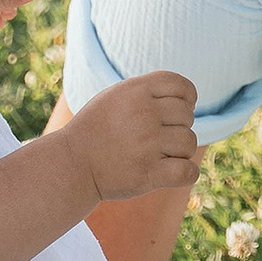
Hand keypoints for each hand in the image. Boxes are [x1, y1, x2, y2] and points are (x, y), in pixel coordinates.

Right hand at [66, 71, 200, 205]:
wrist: (72, 164)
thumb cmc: (97, 129)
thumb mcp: (115, 97)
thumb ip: (148, 92)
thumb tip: (189, 100)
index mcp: (136, 91)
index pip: (182, 86)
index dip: (187, 100)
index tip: (173, 113)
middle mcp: (143, 113)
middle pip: (187, 117)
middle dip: (177, 127)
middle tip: (156, 138)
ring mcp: (147, 144)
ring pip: (189, 143)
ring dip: (180, 152)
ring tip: (158, 155)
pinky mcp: (148, 173)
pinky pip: (188, 171)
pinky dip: (186, 173)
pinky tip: (172, 172)